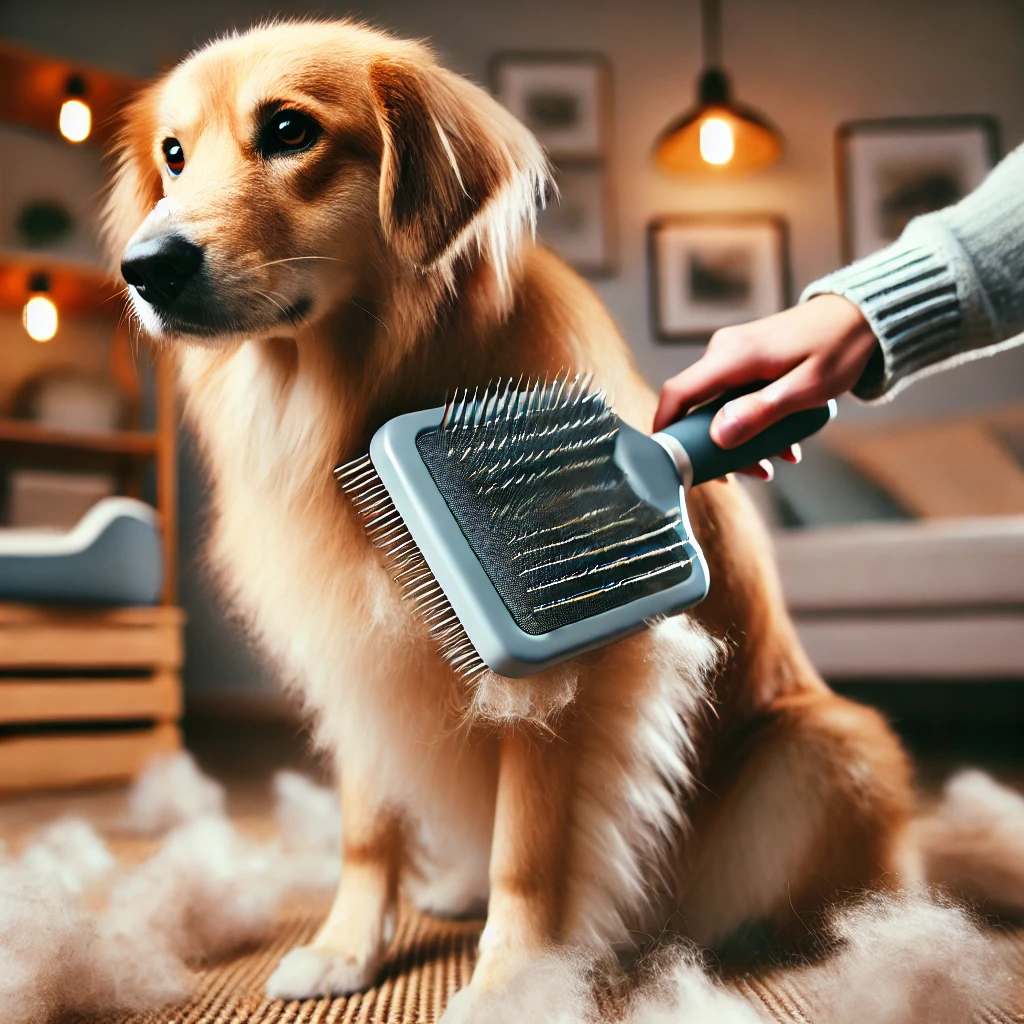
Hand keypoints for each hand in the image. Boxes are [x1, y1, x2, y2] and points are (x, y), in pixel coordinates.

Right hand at [654, 295, 878, 478]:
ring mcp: (732, 354)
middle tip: (742, 476)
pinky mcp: (744, 359)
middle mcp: (724, 351)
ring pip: (717, 406)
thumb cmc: (839, 350)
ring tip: (773, 465)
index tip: (665, 460)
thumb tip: (718, 435)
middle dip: (714, 446)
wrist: (859, 316)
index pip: (678, 393)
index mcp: (733, 356)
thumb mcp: (806, 389)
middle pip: (697, 407)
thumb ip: (761, 411)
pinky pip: (733, 396)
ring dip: (739, 439)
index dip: (665, 428)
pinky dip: (750, 422)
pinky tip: (782, 443)